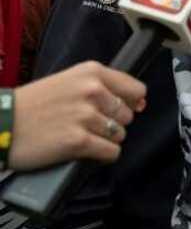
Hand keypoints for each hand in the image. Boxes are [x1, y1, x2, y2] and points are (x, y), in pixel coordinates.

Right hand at [10, 62, 146, 170]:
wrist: (1, 124)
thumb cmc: (33, 104)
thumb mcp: (68, 82)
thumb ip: (102, 87)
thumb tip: (139, 103)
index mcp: (92, 72)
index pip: (136, 89)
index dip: (131, 103)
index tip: (121, 110)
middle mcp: (92, 91)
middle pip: (128, 115)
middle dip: (113, 124)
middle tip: (88, 126)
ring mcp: (85, 116)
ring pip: (120, 135)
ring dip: (105, 140)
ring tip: (82, 137)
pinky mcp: (78, 141)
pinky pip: (111, 152)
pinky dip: (102, 156)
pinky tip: (86, 152)